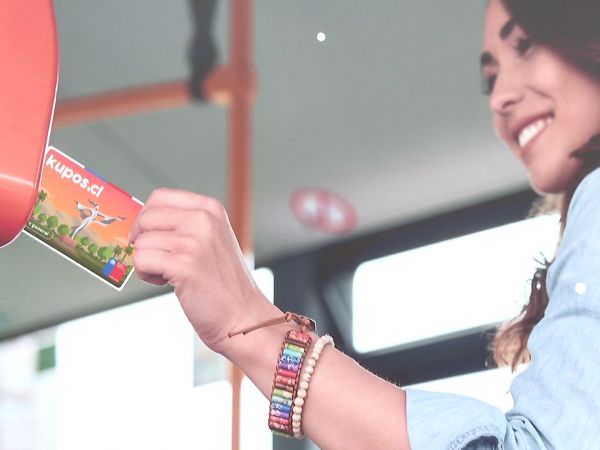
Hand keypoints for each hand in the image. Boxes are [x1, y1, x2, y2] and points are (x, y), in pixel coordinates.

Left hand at [129, 188, 278, 354]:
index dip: (146, 218)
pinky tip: (166, 282)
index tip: (149, 235)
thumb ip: (184, 224)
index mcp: (211, 209)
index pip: (160, 197)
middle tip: (157, 258)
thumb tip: (142, 221)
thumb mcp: (211, 239)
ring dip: (146, 262)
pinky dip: (146, 275)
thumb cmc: (224, 283)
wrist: (243, 316)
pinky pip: (142, 261)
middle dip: (142, 240)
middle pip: (146, 217)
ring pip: (141, 242)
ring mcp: (195, 241)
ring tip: (168, 274)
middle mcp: (204, 220)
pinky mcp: (184, 265)